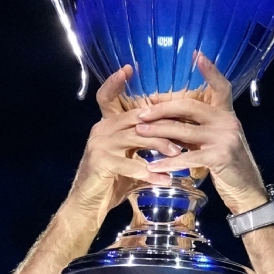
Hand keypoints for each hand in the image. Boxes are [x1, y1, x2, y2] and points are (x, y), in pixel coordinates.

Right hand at [67, 65, 185, 215]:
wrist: (88, 205)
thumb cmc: (112, 182)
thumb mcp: (128, 158)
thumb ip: (142, 145)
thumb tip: (173, 138)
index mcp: (107, 125)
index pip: (107, 97)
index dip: (115, 82)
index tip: (129, 68)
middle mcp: (101, 130)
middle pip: (136, 118)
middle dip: (163, 123)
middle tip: (186, 129)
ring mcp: (100, 145)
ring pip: (137, 137)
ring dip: (161, 146)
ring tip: (179, 154)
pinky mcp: (101, 162)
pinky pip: (132, 164)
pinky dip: (151, 173)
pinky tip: (166, 180)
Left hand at [134, 53, 268, 215]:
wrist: (247, 191)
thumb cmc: (227, 165)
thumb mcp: (214, 141)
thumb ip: (196, 128)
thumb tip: (166, 118)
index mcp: (227, 114)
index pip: (221, 86)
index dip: (210, 70)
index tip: (196, 54)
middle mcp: (228, 121)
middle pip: (190, 106)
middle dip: (162, 108)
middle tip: (141, 112)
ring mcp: (225, 138)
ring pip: (184, 130)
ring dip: (158, 131)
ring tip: (139, 132)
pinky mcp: (220, 156)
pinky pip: (188, 157)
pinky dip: (168, 162)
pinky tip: (153, 165)